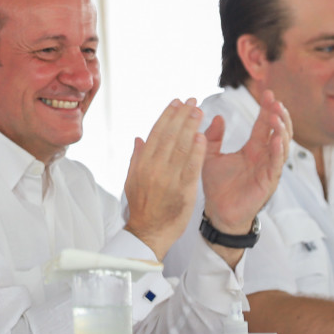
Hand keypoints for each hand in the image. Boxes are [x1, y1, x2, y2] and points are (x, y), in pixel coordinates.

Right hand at [122, 99, 205, 259]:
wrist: (148, 232)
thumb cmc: (141, 207)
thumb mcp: (131, 180)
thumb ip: (136, 157)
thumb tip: (138, 138)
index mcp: (142, 164)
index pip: (156, 134)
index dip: (167, 116)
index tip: (176, 102)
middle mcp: (154, 168)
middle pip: (169, 136)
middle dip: (181, 116)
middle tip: (192, 101)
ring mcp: (168, 179)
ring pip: (180, 147)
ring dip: (190, 127)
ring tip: (199, 111)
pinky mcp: (183, 190)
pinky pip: (191, 167)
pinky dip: (197, 151)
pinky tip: (202, 136)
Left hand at [201, 89, 291, 234]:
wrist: (218, 211)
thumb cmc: (216, 186)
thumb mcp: (210, 156)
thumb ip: (213, 137)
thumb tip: (216, 117)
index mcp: (252, 149)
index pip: (263, 125)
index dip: (267, 109)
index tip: (268, 92)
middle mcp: (263, 157)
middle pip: (277, 132)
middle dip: (278, 115)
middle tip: (275, 100)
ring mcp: (268, 169)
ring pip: (282, 146)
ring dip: (281, 130)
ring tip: (277, 115)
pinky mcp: (268, 182)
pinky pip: (276, 165)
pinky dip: (278, 152)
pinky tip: (277, 140)